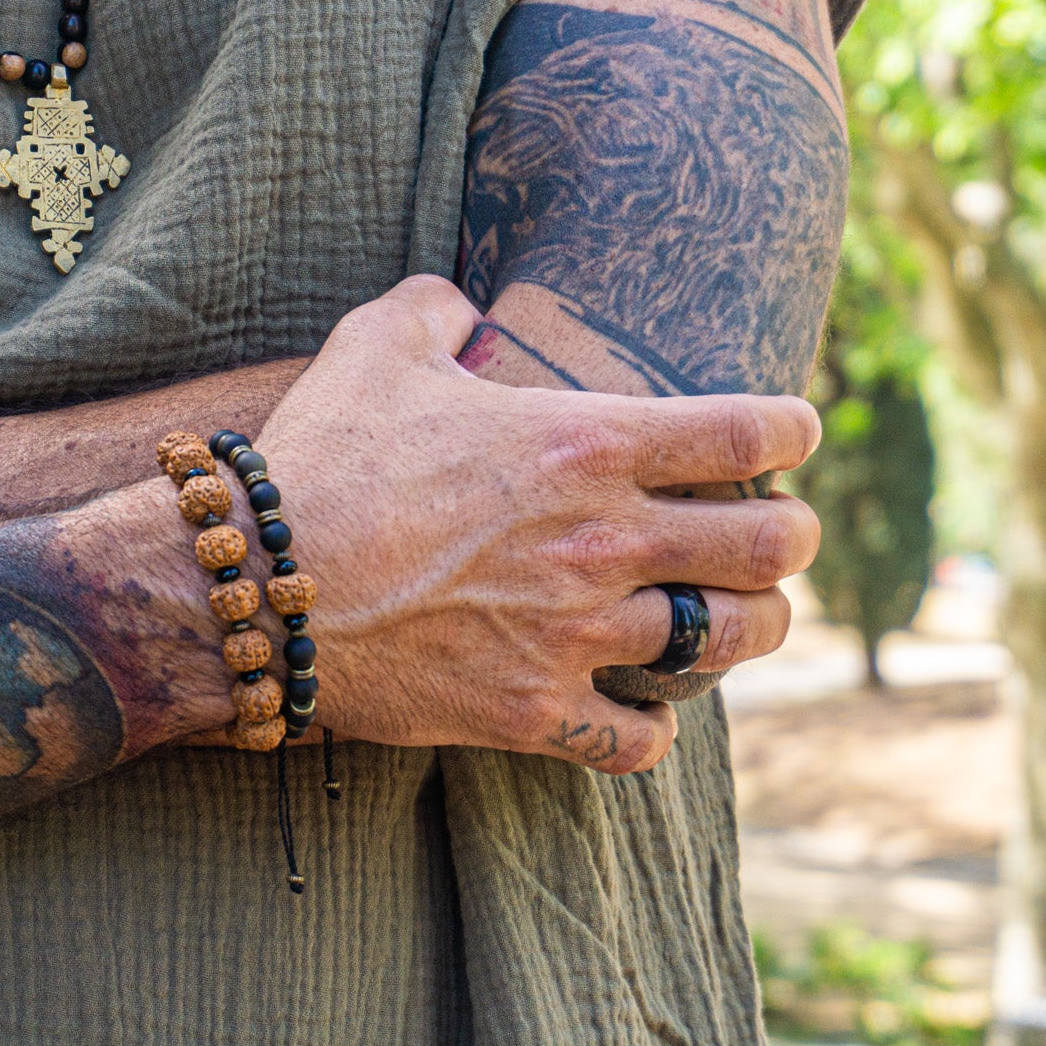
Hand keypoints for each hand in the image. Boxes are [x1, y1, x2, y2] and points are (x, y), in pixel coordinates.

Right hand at [254, 275, 818, 774]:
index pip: (751, 431)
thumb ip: (435, 306)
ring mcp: (574, 634)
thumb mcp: (375, 345)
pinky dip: (651, 728)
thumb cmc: (319, 458)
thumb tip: (459, 306)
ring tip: (735, 621)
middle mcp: (604, 540)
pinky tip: (639, 709)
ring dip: (747, 630)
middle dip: (791, 539)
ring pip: (731, 643)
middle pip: (775, 547)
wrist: (251, 587)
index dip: (793, 430)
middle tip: (773, 538)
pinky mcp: (531, 711)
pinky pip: (640, 740)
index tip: (793, 435)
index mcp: (586, 442)